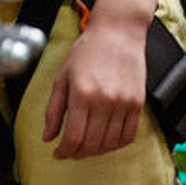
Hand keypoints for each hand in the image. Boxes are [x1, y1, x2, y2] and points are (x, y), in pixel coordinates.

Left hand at [43, 13, 147, 157]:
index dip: (63, 152)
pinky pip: (129, 135)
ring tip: (88, 145)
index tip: (59, 153)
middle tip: (72, 150)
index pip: (73, 138)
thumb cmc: (89, 50)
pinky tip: (107, 139)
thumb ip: (53, 109)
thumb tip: (48, 137)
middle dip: (77, 154)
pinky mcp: (138, 102)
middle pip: (91, 145)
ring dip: (96, 151)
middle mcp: (105, 100)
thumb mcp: (63, 76)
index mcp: (83, 93)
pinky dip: (116, 144)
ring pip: (110, 144)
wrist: (119, 31)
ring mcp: (124, 102)